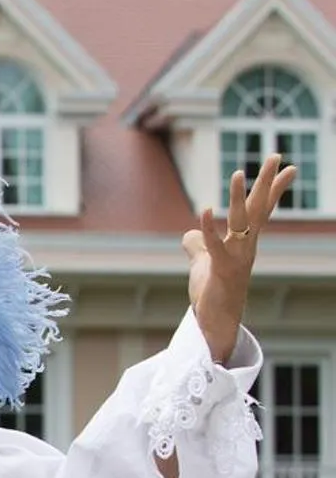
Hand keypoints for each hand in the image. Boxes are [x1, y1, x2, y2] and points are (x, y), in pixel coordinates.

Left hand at [186, 153, 297, 362]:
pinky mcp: (221, 269)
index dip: (273, 188)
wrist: (216, 321)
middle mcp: (246, 246)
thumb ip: (198, 245)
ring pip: (239, 222)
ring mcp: (236, 257)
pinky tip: (205, 210)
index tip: (289, 166)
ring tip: (238, 173)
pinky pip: (215, 245)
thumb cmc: (213, 292)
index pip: (261, 209)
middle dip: (267, 181)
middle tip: (277, 155)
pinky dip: (209, 228)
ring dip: (237, 198)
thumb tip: (189, 233)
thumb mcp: (203, 263)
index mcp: (245, 241)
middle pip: (257, 208)